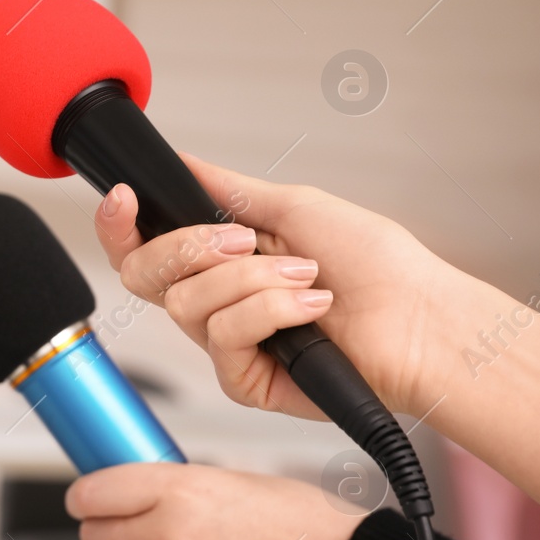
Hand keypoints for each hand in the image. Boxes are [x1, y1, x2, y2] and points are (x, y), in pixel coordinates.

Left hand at [66, 462, 361, 539]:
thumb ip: (176, 485)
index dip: (84, 497)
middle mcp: (171, 535)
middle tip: (124, 523)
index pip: (95, 494)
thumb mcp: (232, 478)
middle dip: (108, 529)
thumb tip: (136, 488)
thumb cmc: (300, 520)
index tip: (83, 499)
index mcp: (178, 490)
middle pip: (99, 537)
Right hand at [94, 153, 473, 419]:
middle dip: (187, 247)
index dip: (119, 224)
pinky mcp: (241, 379)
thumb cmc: (377, 265)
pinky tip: (311, 310)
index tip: (125, 197)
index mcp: (218, 260)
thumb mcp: (294, 206)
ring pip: (185, 303)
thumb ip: (225, 188)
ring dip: (251, 280)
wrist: (420, 319)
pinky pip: (223, 336)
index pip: (141, 246)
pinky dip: (271, 312)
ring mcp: (225, 342)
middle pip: (142, 275)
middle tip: (242, 240)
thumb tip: (181, 160)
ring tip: (305, 276)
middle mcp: (213, 301)